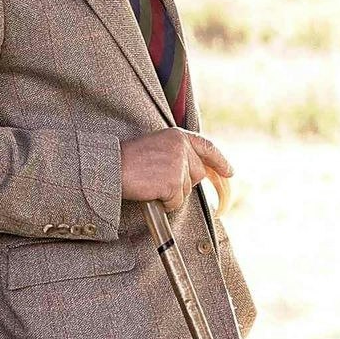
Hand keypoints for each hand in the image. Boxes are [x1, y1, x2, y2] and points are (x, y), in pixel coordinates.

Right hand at [119, 127, 234, 202]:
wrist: (110, 167)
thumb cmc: (127, 160)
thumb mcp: (156, 147)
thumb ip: (176, 154)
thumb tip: (194, 173)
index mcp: (177, 136)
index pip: (207, 147)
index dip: (220, 161)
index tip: (229, 172)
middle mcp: (181, 147)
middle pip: (197, 174)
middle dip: (182, 184)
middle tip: (160, 183)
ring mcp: (178, 164)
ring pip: (186, 190)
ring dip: (169, 194)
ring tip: (149, 183)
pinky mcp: (173, 182)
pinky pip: (176, 202)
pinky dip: (163, 203)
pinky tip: (149, 192)